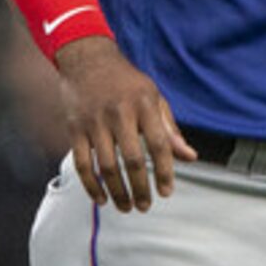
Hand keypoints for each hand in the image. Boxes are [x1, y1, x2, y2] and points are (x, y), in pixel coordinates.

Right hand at [52, 36, 195, 212]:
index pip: (159, 144)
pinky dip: (91, 185)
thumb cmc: (126, 82)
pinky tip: (101, 199)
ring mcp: (95, 121)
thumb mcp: (154, 98)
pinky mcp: (75, 128)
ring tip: (127, 207)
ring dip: (117, 192)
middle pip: (132, 160)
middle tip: (145, 206)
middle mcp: (120, 113)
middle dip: (140, 188)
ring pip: (106, 166)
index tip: (166, 192)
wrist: (88, 58)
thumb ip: (170, 130)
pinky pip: (82, 164)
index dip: (165, 171)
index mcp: (144, 105)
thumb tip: (190, 157)